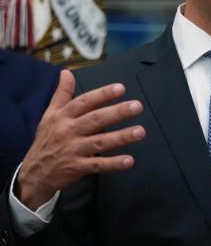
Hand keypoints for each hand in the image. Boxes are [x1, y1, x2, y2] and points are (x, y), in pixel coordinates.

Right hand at [16, 70, 144, 209]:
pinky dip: (113, 163)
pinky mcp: (77, 168)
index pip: (84, 102)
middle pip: (95, 119)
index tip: (121, 88)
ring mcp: (73, 150)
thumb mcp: (50, 115)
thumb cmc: (47, 140)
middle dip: (117, 112)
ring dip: (121, 137)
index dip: (102, 95)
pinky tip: (129, 160)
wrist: (34, 174)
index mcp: (63, 117)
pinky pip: (98, 165)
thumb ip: (62, 94)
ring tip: (140, 131)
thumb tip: (66, 71)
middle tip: (137, 106)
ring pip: (99, 142)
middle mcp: (68, 131)